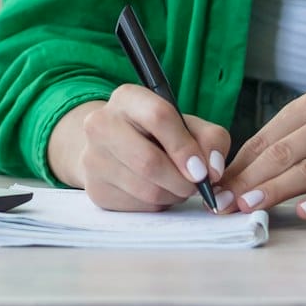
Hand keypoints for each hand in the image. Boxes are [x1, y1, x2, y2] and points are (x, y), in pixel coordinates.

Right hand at [48, 85, 229, 211]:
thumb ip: (210, 139)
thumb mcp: (187, 125)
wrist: (114, 147)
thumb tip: (212, 170)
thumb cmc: (159, 134)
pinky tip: (157, 191)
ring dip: (172, 194)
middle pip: (149, 161)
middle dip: (182, 181)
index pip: (158, 117)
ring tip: (177, 185)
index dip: (184, 147)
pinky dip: (157, 205)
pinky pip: (137, 206)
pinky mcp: (95, 188)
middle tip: (195, 185)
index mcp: (127, 98)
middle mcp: (101, 123)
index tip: (202, 170)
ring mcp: (93, 158)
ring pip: (146, 189)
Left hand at [215, 94, 305, 220]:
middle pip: (282, 154)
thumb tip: (232, 179)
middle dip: (250, 179)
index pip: (266, 138)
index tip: (217, 186)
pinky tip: (301, 212)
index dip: (239, 165)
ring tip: (250, 206)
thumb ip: (277, 150)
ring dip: (275, 191)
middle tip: (226, 201)